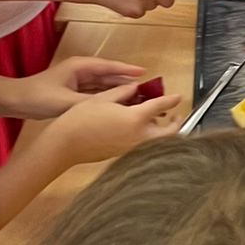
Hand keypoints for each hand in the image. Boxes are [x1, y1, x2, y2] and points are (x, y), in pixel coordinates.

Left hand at [9, 56, 146, 119]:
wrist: (16, 101)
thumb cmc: (39, 97)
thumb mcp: (67, 102)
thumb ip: (91, 103)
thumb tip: (113, 106)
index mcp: (80, 66)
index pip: (109, 67)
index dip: (127, 70)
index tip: (145, 73)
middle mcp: (81, 71)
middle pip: (108, 75)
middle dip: (126, 81)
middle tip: (146, 88)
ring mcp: (76, 81)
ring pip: (102, 85)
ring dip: (117, 89)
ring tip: (136, 97)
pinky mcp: (73, 91)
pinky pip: (95, 93)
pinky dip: (106, 97)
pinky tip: (117, 104)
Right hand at [48, 83, 185, 167]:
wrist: (65, 145)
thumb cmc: (81, 118)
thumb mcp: (103, 98)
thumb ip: (123, 92)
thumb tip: (136, 88)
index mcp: (135, 118)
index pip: (161, 107)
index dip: (171, 100)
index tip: (178, 96)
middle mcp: (138, 136)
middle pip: (169, 133)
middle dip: (175, 123)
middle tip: (174, 114)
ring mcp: (132, 149)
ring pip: (158, 142)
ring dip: (163, 132)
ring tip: (158, 120)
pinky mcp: (124, 156)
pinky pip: (144, 147)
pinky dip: (149, 138)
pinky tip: (140, 129)